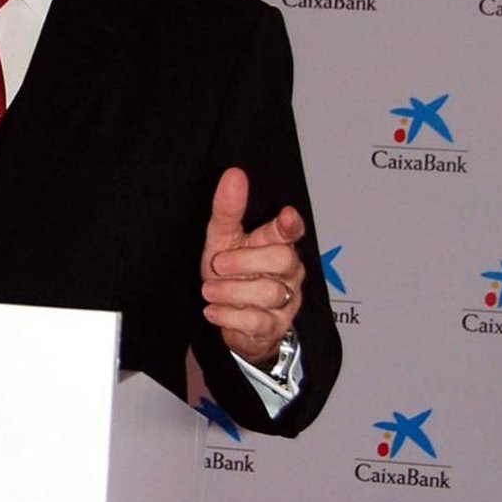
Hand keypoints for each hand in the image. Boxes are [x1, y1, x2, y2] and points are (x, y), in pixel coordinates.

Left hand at [200, 167, 303, 367]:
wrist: (232, 319)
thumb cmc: (232, 272)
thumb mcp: (223, 239)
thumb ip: (228, 210)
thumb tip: (234, 174)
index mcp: (277, 244)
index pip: (292, 231)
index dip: (290, 225)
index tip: (286, 215)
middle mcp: (289, 271)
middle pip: (283, 259)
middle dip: (246, 261)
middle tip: (218, 265)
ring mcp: (286, 300)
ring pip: (270, 292)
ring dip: (232, 291)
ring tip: (209, 289)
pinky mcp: (275, 326)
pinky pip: (258, 321)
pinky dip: (230, 316)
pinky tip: (213, 310)